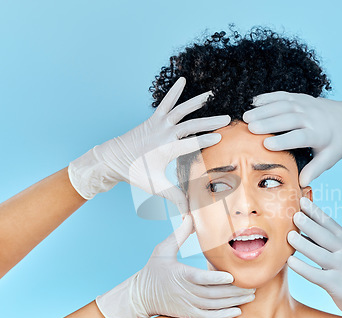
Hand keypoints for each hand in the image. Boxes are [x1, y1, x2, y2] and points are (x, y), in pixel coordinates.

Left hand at [68, 77, 229, 213]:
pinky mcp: (154, 119)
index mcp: (165, 149)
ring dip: (196, 102)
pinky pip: (166, 103)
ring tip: (211, 94)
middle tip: (227, 119)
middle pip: (191, 125)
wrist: (113, 158)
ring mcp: (158, 124)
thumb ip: (174, 197)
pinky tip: (183, 80)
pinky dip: (174, 91)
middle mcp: (163, 134)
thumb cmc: (134, 173)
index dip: (206, 141)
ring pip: (180, 110)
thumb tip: (188, 213)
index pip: (191, 144)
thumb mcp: (155, 186)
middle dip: (210, 122)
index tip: (221, 138)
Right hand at [96, 215, 255, 317]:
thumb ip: (179, 234)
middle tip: (253, 286)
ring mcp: (187, 304)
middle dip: (234, 291)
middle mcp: (185, 291)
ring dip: (233, 302)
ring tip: (250, 296)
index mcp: (180, 274)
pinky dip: (223, 315)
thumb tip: (191, 216)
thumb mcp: (162, 250)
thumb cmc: (153, 271)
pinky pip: (208, 317)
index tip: (231, 276)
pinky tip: (237, 311)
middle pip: (213, 293)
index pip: (200, 278)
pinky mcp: (188, 313)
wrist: (139, 297)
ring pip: (214, 305)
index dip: (216, 279)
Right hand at [242, 92, 341, 185]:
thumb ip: (316, 169)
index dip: (283, 141)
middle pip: (288, 118)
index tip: (267, 145)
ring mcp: (306, 105)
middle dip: (269, 123)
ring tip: (246, 117)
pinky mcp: (302, 98)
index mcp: (319, 134)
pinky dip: (268, 98)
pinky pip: (284, 95)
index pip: (299, 137)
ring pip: (283, 105)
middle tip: (250, 128)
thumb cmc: (337, 142)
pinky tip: (254, 102)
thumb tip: (302, 183)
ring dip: (264, 110)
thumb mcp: (330, 158)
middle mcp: (312, 117)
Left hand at [286, 197, 341, 317]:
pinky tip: (290, 261)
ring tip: (289, 236)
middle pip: (325, 235)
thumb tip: (304, 226)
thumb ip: (330, 240)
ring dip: (303, 243)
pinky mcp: (338, 286)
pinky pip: (316, 275)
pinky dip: (302, 267)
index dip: (315, 212)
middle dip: (309, 224)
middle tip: (294, 215)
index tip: (301, 201)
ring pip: (320, 253)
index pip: (330, 223)